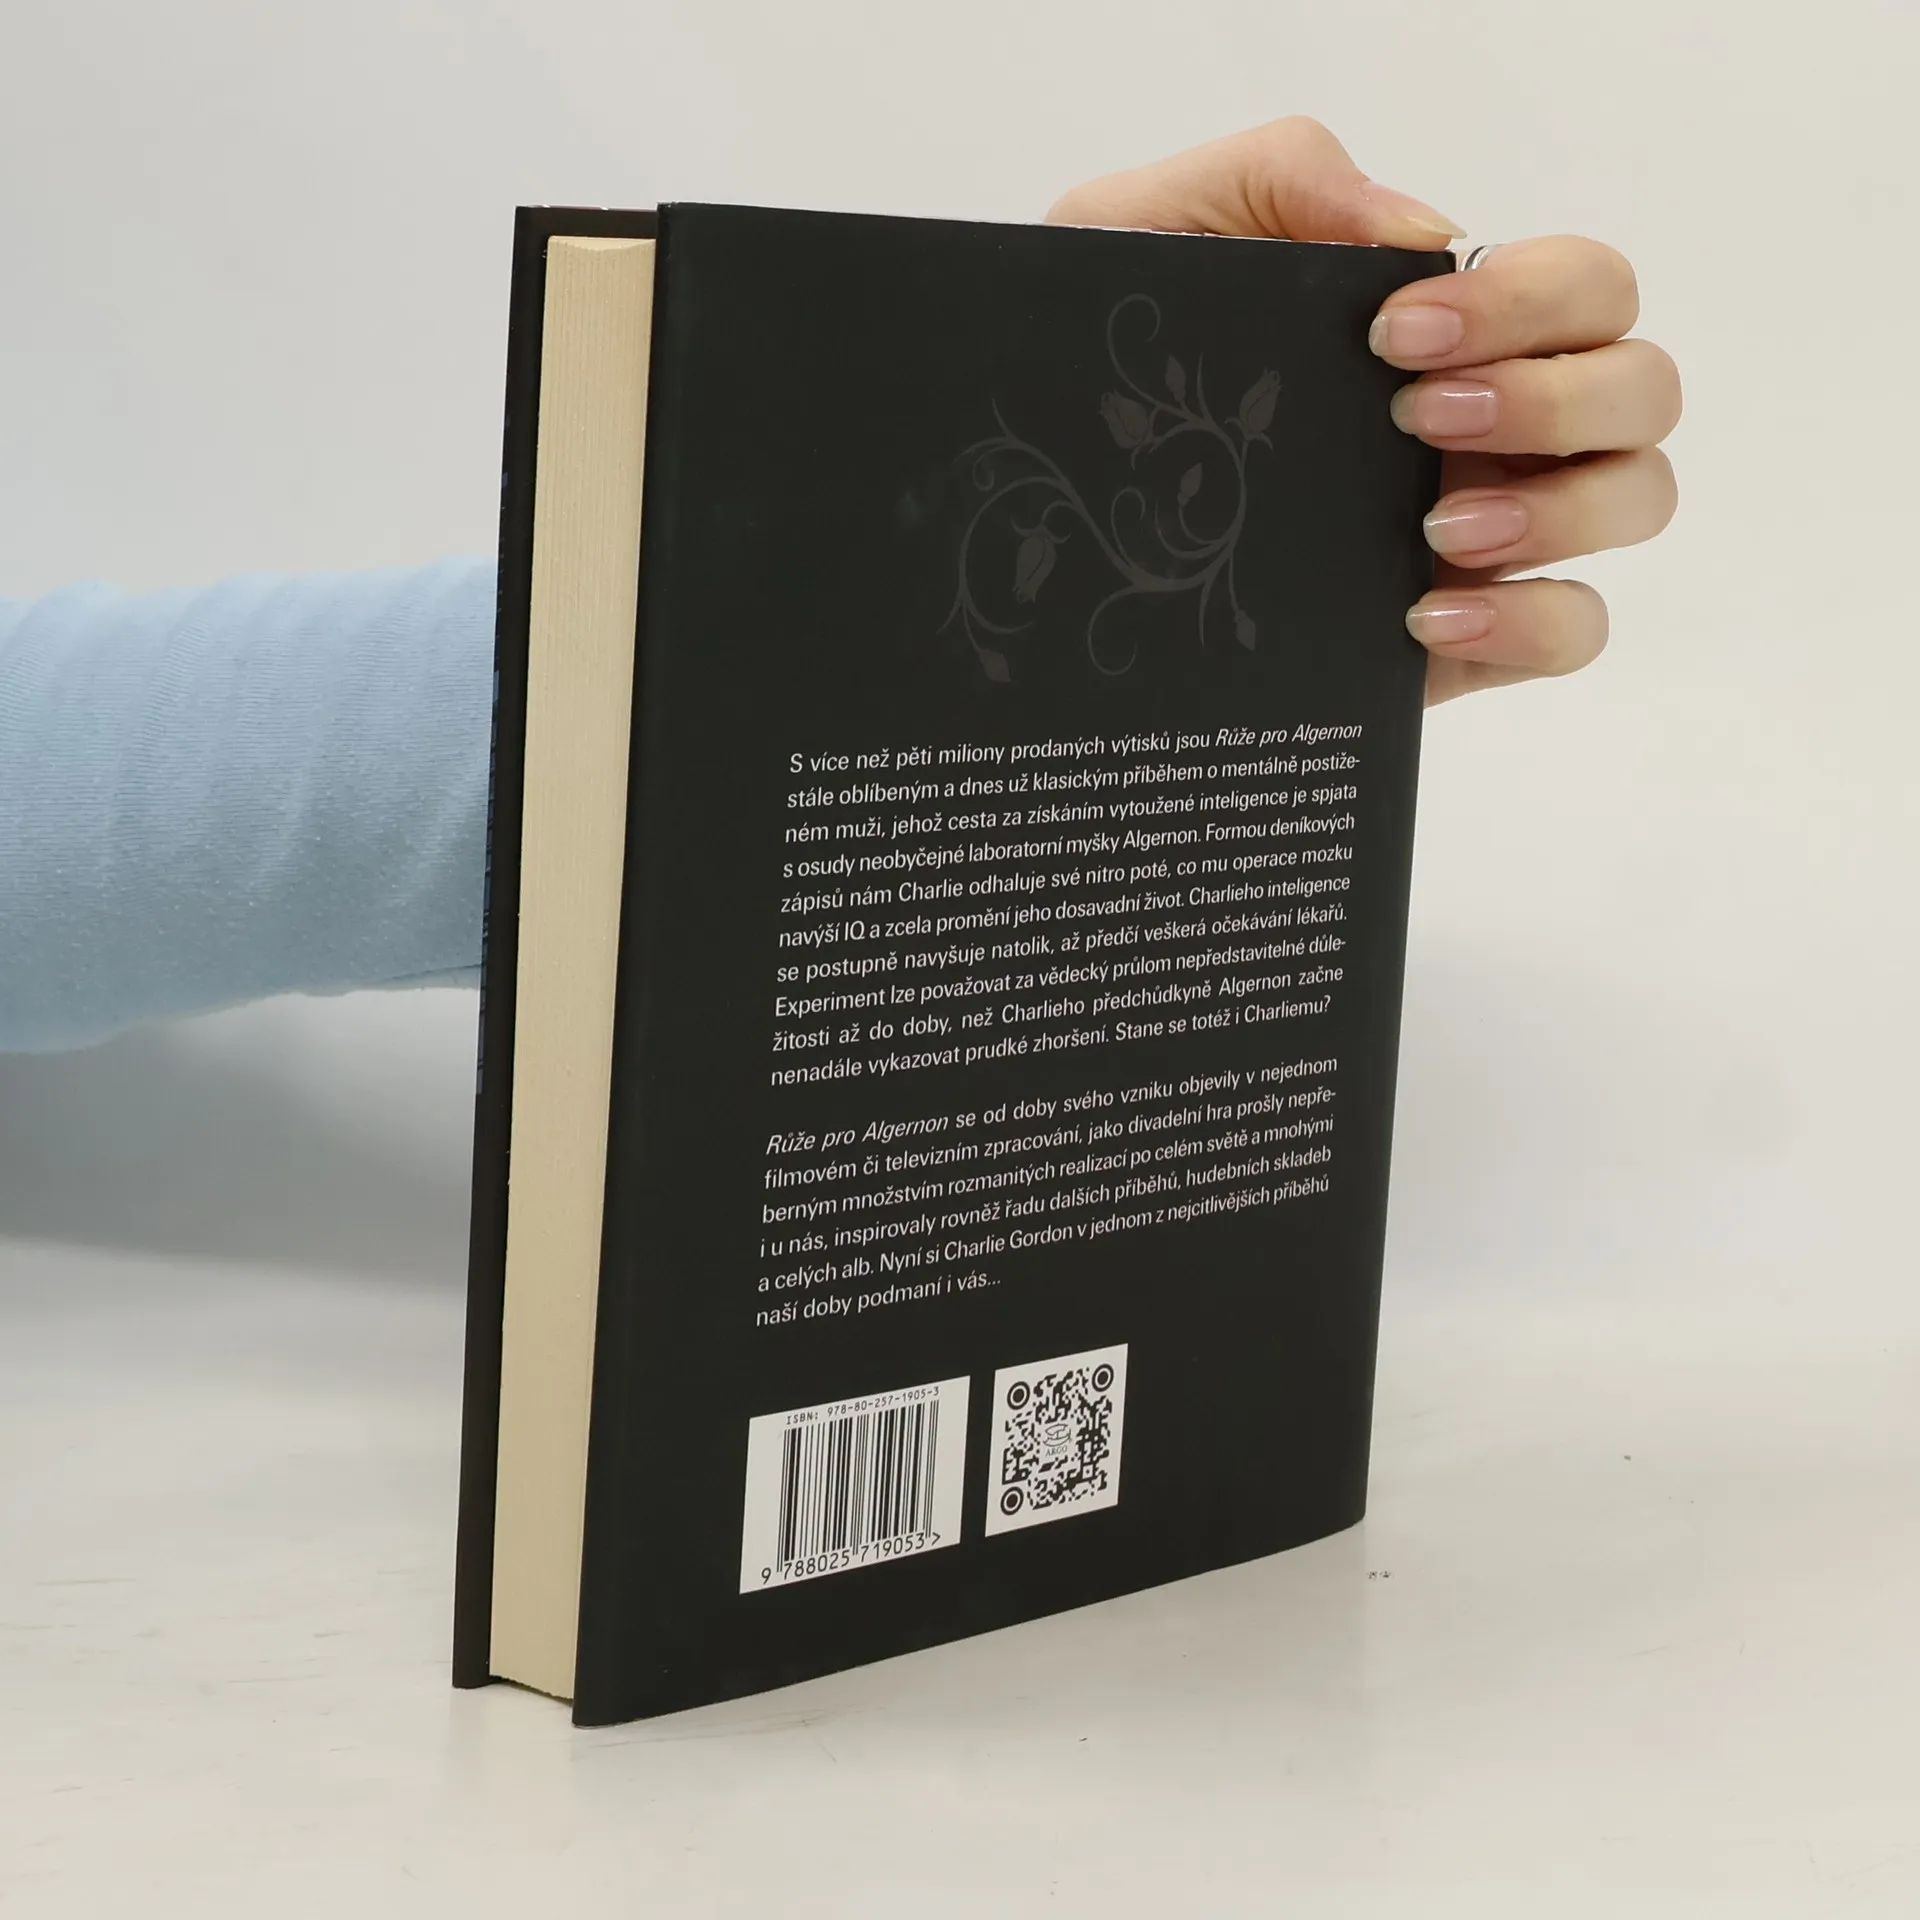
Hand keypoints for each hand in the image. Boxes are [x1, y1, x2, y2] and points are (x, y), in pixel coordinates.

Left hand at [1049, 118, 1679, 704]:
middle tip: (1418, 421)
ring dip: (1566, 508)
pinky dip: (1535, 621)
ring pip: (1637, 499)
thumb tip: (1427, 231)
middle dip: (1555, 397)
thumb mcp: (1146, 229)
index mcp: (1452, 325)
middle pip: (1644, 388)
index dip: (1530, 302)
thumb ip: (1281, 178)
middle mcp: (1496, 424)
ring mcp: (1489, 531)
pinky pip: (1576, 630)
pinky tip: (1425, 617)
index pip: (1586, 288)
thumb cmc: (1104, 355)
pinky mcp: (1460, 637)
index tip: (1397, 331)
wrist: (1029, 495)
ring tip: (1435, 532)